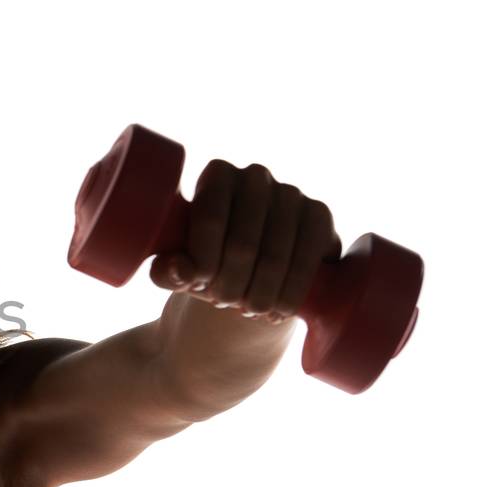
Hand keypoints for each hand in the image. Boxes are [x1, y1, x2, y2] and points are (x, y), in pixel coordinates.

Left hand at [147, 160, 341, 324]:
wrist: (253, 272)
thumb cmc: (206, 262)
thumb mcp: (178, 269)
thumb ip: (167, 271)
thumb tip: (181, 270)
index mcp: (217, 174)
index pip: (210, 218)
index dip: (204, 261)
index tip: (199, 286)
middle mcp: (255, 176)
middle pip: (243, 243)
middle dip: (230, 285)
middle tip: (223, 304)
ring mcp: (292, 193)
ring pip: (275, 256)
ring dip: (259, 294)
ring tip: (247, 312)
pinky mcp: (319, 215)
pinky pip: (308, 257)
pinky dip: (290, 293)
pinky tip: (277, 311)